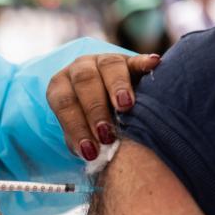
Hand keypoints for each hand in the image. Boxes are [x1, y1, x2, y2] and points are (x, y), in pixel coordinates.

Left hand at [46, 53, 160, 160]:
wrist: (108, 105)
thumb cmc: (90, 125)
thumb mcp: (82, 132)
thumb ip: (83, 141)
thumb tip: (93, 155)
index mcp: (60, 86)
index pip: (64, 103)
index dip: (75, 126)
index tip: (90, 150)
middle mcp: (79, 69)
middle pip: (84, 82)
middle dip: (95, 109)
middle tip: (106, 133)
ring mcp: (104, 61)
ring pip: (108, 66)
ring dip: (117, 86)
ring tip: (126, 105)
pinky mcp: (130, 61)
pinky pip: (137, 60)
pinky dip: (144, 62)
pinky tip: (153, 65)